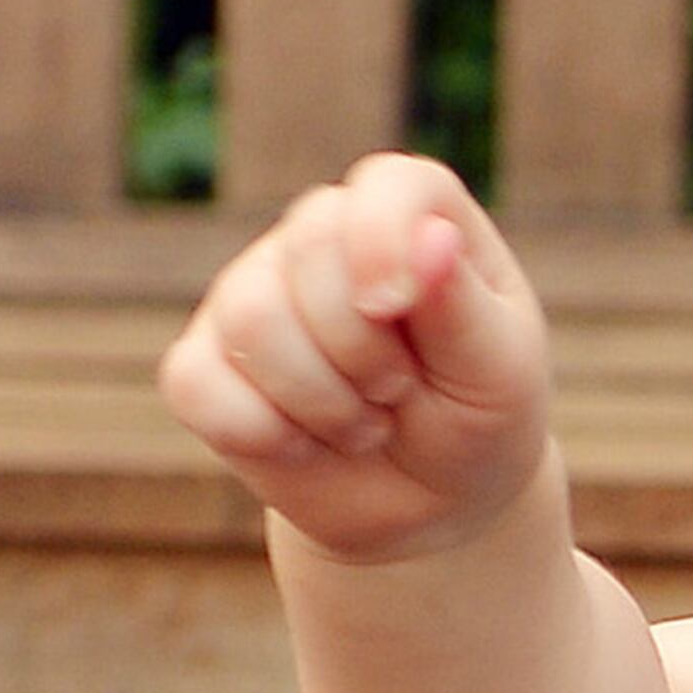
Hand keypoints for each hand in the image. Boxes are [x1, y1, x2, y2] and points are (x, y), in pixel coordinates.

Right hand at [157, 154, 555, 562]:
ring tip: (364, 424)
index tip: (398, 311)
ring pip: (250, 319)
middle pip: (308, 253)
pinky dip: (261, 435)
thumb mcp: (496, 372)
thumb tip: (434, 236)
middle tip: (399, 393)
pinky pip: (195, 384)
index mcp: (410, 213)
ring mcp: (252, 290)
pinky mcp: (203, 359)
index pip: (385, 189)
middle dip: (364, 353)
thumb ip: (463, 305)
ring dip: (322, 402)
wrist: (428, 503)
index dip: (384, 243)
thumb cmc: (475, 420)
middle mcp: (321, 234)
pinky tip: (303, 445)